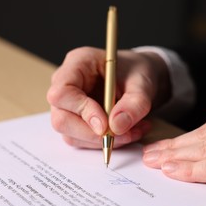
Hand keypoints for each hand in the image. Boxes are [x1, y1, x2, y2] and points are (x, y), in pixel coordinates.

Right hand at [47, 47, 169, 148]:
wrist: (142, 78)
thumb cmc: (138, 71)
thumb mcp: (143, 83)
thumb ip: (134, 103)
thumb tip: (116, 127)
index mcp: (78, 63)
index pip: (62, 92)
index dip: (81, 111)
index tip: (105, 124)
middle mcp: (66, 84)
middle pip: (61, 118)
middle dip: (92, 133)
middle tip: (123, 135)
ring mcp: (68, 105)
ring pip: (71, 134)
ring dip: (102, 141)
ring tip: (133, 132)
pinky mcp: (75, 121)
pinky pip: (82, 140)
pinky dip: (105, 142)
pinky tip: (127, 133)